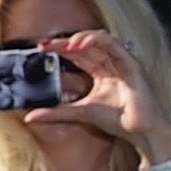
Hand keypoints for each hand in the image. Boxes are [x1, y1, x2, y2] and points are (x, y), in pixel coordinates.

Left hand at [24, 30, 170, 157]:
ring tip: (63, 45)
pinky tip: (81, 45)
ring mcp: (123, 62)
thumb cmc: (117, 120)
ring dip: (81, 38)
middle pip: (86, 45)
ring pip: (101, 40)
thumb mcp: (79, 113)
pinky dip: (97, 42)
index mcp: (101, 71)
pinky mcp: (132, 65)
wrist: (141, 131)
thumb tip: (28, 117)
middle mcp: (112, 63)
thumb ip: (55, 113)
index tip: (41, 48)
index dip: (60, 49)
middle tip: (44, 44)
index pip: (78, 54)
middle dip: (65, 43)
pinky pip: (114, 45)